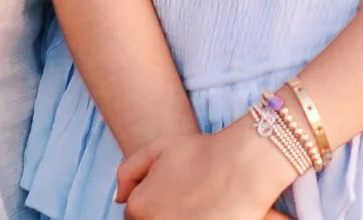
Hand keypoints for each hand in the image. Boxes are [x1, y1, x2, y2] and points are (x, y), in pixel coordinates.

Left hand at [115, 118, 295, 219]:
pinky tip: (207, 213)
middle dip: (165, 212)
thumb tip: (119, 199)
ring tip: (198, 206)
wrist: (243, 165)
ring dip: (178, 216)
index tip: (174, 194)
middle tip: (187, 200)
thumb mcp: (158, 148)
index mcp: (139, 208)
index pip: (135, 215)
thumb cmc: (202, 152)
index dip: (155, 203)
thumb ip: (129, 171)